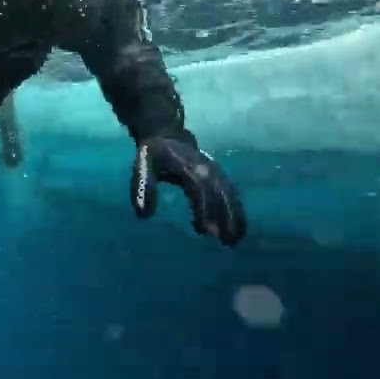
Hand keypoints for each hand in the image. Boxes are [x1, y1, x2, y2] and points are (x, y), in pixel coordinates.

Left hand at [130, 135, 246, 245]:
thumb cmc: (154, 154)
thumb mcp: (143, 165)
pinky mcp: (219, 176)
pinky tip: (236, 229)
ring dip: (236, 216)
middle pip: (221, 194)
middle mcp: (207, 169)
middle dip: (227, 217)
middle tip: (228, 242)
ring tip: (235, 241)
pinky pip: (231, 193)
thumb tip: (143, 215)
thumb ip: (142, 186)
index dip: (204, 209)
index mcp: (189, 167)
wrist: (168, 136)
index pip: (200, 189)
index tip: (206, 230)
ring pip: (230, 195)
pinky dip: (236, 210)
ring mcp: (216, 172)